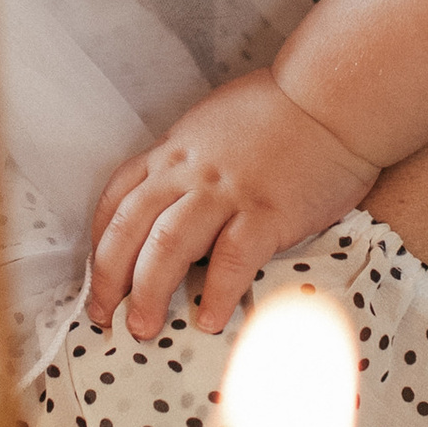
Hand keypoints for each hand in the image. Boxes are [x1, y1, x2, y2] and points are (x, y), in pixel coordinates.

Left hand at [87, 69, 379, 341]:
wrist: (332, 97)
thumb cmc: (279, 110)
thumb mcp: (212, 124)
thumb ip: (187, 160)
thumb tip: (173, 197)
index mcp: (174, 151)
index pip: (117, 198)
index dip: (98, 242)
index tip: (95, 275)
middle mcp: (189, 172)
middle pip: (130, 229)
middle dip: (108, 278)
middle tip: (101, 315)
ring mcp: (226, 193)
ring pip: (167, 247)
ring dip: (148, 292)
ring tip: (142, 328)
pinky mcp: (266, 213)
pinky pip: (231, 259)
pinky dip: (217, 293)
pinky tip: (210, 319)